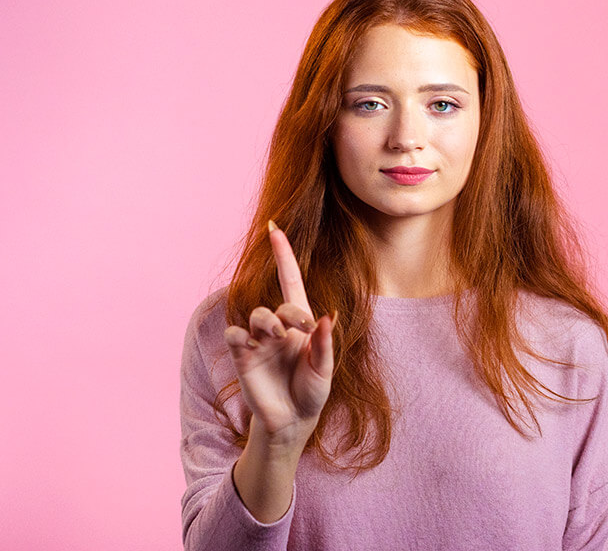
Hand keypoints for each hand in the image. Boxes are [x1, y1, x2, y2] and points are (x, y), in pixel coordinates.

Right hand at [223, 221, 335, 449]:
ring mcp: (259, 342)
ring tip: (278, 336)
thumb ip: (324, 344)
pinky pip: (235, 336)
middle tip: (302, 328)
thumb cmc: (311, 393)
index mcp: (301, 324)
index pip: (290, 282)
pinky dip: (241, 335)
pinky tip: (251, 344)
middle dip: (290, 313)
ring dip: (268, 321)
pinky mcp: (243, 357)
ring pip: (257, 316)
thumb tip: (327, 317)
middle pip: (278, 305)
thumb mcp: (324, 370)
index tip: (275, 229)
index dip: (283, 256)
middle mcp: (278, 329)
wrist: (292, 422)